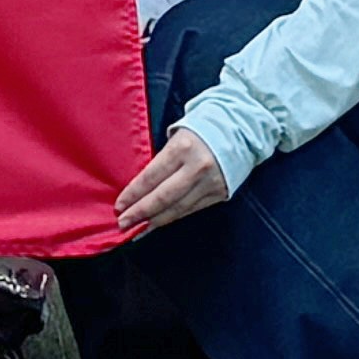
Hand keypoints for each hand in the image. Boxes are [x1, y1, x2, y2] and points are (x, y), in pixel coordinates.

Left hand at [110, 127, 230, 237]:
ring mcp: (210, 183)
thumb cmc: (200, 129)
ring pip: (177, 208)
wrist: (239, 129)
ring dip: (155, 221)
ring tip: (137, 229)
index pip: (151, 177)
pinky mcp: (219, 194)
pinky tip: (159, 223)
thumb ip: (162, 160)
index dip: (133, 194)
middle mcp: (196, 167)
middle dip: (140, 213)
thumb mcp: (177, 136)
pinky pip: (191, 209)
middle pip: (163, 197)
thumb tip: (141, 187)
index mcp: (182, 148)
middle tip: (123, 223)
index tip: (119, 206)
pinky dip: (173, 218)